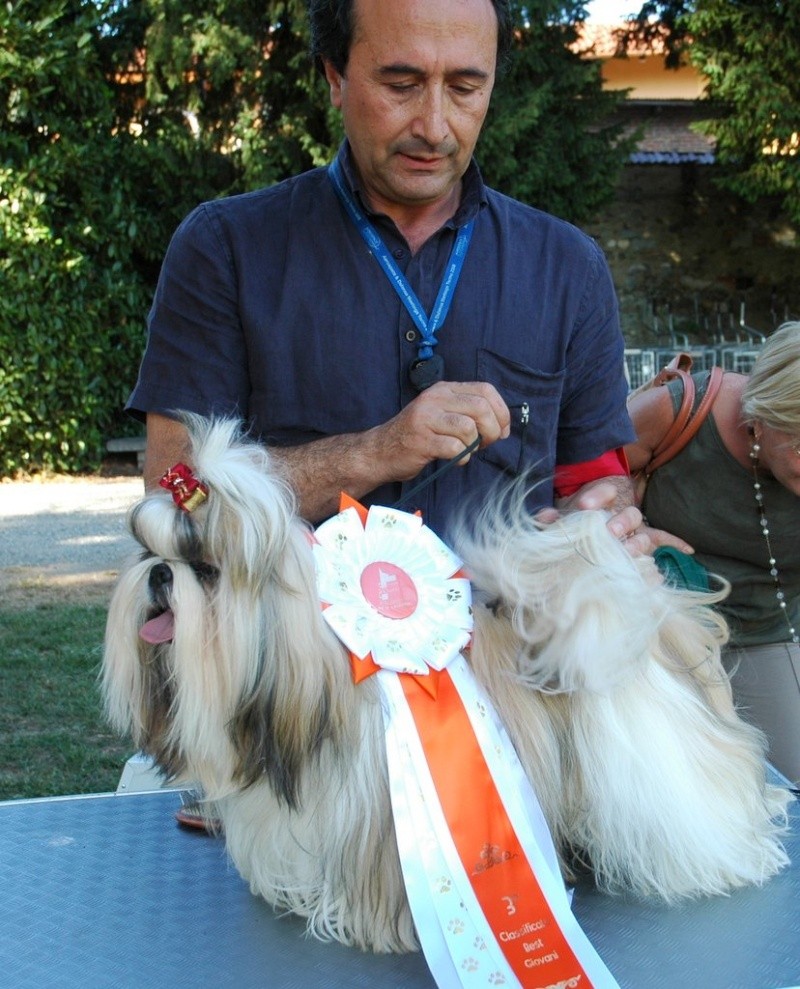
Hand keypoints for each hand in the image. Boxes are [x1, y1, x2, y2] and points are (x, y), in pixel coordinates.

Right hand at [373, 380, 510, 479]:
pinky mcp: (422, 440)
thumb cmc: (418, 435)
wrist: (382, 450)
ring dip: (475, 445)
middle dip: (492, 430)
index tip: (503, 429)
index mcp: (444, 390)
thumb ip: (468, 413)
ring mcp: (427, 418)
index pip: (485, 390)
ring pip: (469, 427)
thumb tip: (502, 426)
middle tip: (486, 444)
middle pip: (481, 408)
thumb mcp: (442, 413)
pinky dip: (462, 457)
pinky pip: (455, 448)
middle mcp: (435, 399)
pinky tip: (454, 459)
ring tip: (466, 451)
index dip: (501, 411)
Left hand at [557, 478, 694, 557]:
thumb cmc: (576, 513)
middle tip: (609, 533)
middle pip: (628, 514)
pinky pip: (662, 538)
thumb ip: (553, 515)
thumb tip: (542, 517)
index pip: (604, 490)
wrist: (589, 510)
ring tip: (631, 551)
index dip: (596, 496)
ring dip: (638, 541)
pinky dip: (675, 542)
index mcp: (603, 497)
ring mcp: (634, 526)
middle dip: (620, 524)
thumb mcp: (562, 511)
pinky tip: (687, 550)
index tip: (584, 505)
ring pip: (643, 531)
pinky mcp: (643, 537)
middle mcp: (621, 511)